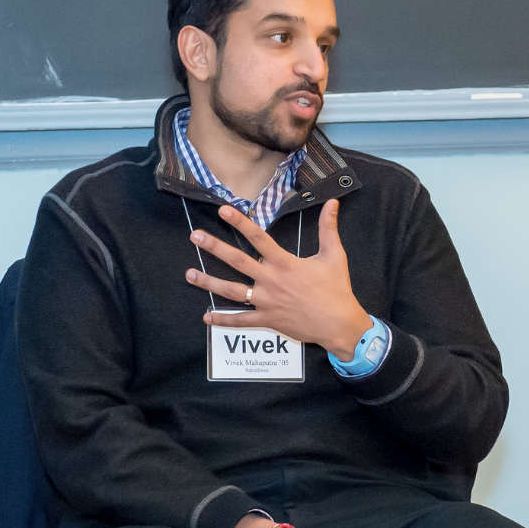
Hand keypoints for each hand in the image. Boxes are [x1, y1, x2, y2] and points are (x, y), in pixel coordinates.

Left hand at [185, 200, 372, 356]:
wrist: (339, 325)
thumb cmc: (337, 290)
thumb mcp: (334, 255)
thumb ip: (329, 228)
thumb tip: (333, 202)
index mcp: (285, 263)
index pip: (259, 238)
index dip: (240, 222)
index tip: (223, 210)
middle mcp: (271, 281)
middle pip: (237, 261)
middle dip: (214, 248)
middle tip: (195, 237)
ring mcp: (267, 302)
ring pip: (232, 291)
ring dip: (209, 282)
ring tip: (189, 274)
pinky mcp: (268, 320)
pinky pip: (241, 320)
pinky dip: (223, 319)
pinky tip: (207, 316)